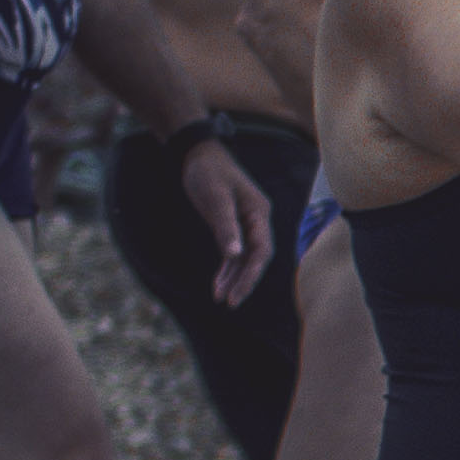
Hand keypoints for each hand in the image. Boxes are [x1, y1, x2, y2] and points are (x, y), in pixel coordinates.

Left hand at [182, 136, 275, 307]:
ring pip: (246, 257)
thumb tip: (234, 256)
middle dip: (244, 281)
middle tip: (229, 304)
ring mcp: (247, 223)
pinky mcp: (234, 224)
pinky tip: (218, 283)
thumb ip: (225, 227)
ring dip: (234, 277)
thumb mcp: (215, 199)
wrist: (198, 155)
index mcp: (259, 213)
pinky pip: (235, 251)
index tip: (235, 295)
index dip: (250, 275)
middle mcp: (258, 220)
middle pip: (257, 258)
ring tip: (220, 298)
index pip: (261, 251)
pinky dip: (227, 267)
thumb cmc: (208, 174)